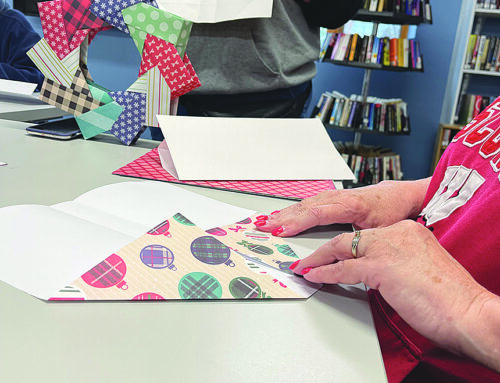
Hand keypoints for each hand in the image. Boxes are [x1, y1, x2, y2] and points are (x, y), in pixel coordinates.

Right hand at [256, 179, 430, 236]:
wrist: (405, 196)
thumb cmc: (395, 213)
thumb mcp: (382, 231)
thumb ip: (360, 240)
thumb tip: (344, 255)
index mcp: (351, 204)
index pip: (318, 213)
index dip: (298, 222)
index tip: (281, 230)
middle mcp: (340, 197)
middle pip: (306, 206)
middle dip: (281, 217)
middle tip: (261, 226)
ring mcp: (337, 195)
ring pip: (306, 203)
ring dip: (285, 212)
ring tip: (265, 220)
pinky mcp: (336, 197)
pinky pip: (311, 202)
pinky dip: (295, 208)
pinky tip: (284, 214)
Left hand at [291, 220, 499, 370]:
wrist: (468, 312)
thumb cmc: (450, 298)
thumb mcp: (419, 269)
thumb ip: (395, 264)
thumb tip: (374, 274)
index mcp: (408, 230)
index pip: (367, 235)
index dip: (346, 245)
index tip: (333, 252)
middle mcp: (397, 232)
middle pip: (350, 237)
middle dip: (325, 248)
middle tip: (309, 256)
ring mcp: (388, 247)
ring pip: (341, 248)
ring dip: (318, 259)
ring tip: (305, 266)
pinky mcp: (381, 266)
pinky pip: (343, 269)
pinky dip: (324, 273)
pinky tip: (313, 275)